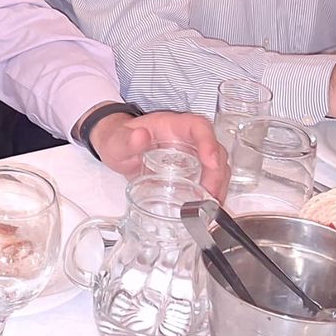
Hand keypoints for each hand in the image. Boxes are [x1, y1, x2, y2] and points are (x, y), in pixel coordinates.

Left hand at [89, 111, 229, 199]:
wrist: (116, 148)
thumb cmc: (118, 139)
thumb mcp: (115, 141)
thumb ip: (124, 140)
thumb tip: (140, 136)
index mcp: (172, 126)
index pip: (198, 126)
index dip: (209, 142)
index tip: (211, 162)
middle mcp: (187, 138)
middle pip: (214, 149)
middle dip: (217, 172)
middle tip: (210, 195)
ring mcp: (192, 155)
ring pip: (217, 166)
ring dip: (219, 186)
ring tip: (211, 207)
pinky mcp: (192, 171)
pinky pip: (210, 179)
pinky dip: (213, 194)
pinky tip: (208, 210)